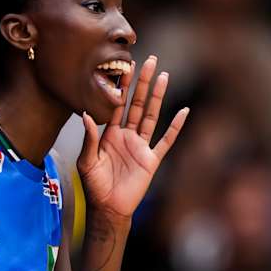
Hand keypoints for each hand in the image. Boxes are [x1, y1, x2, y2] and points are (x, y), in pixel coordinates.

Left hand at [78, 55, 187, 221]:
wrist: (108, 208)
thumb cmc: (94, 186)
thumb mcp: (86, 161)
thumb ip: (89, 138)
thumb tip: (86, 114)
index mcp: (110, 134)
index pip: (118, 105)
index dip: (123, 87)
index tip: (127, 67)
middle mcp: (128, 136)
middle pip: (138, 104)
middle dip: (144, 83)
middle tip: (150, 61)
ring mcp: (141, 146)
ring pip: (152, 116)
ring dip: (158, 96)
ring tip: (164, 76)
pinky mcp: (152, 160)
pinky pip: (166, 141)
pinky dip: (175, 127)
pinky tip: (184, 112)